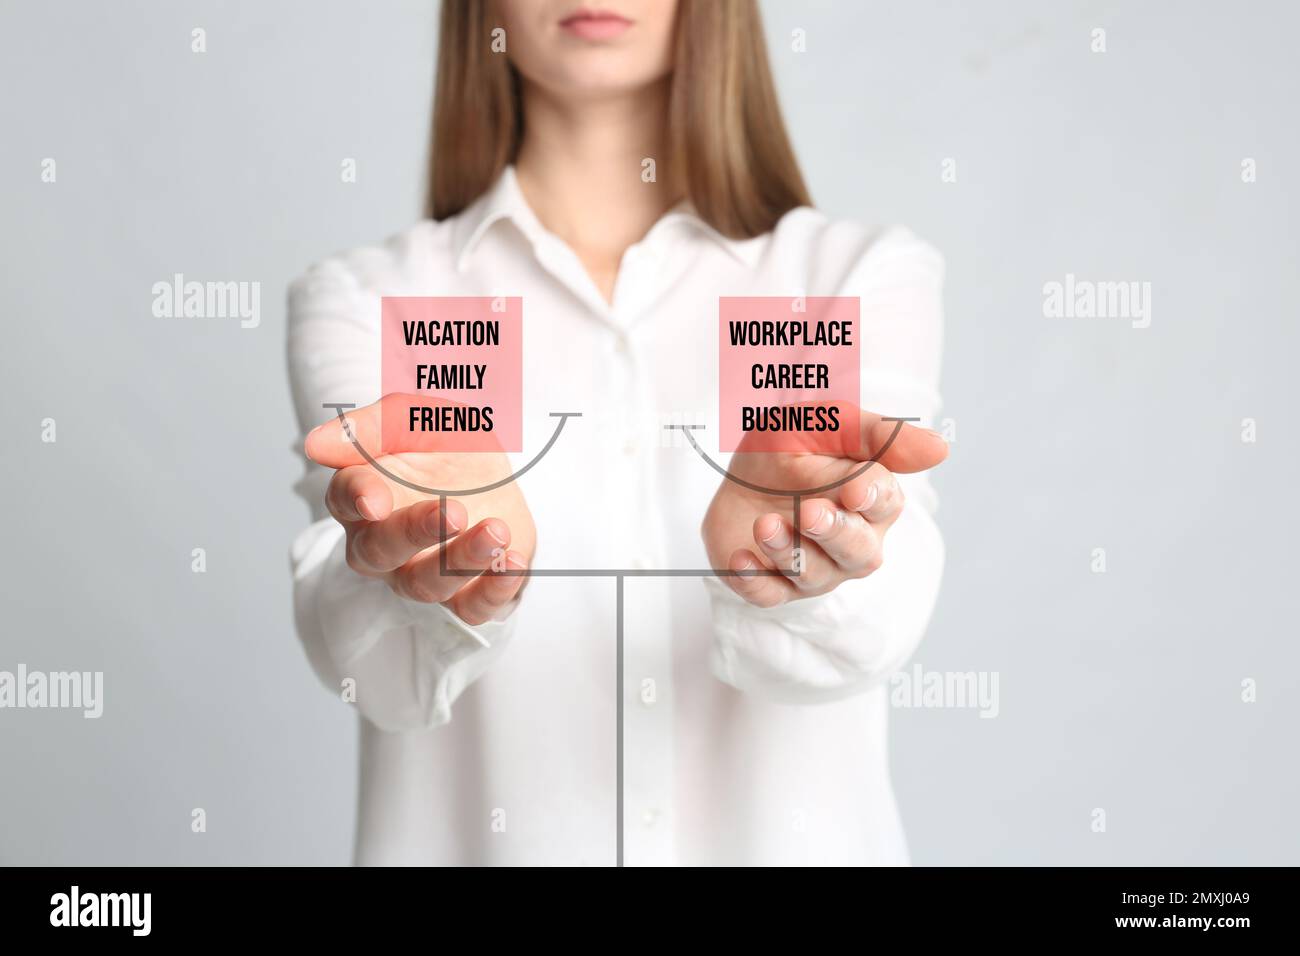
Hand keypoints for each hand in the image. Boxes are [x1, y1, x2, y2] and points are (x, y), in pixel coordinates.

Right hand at [304, 396, 533, 625]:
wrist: (498, 477)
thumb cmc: (443, 446)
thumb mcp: (414, 419)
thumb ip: (370, 429)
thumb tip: (315, 444)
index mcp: (363, 496)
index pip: (344, 499)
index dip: (357, 498)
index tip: (374, 498)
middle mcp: (382, 544)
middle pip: (379, 550)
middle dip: (414, 532)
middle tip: (454, 512)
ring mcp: (421, 574)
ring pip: (425, 584)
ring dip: (462, 560)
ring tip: (496, 531)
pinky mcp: (464, 596)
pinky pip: (472, 609)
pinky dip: (494, 590)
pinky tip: (512, 562)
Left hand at [701, 410, 947, 607]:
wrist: (737, 471)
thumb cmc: (794, 445)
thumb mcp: (828, 423)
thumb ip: (878, 435)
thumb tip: (940, 449)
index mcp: (872, 499)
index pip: (884, 502)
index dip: (871, 497)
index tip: (853, 489)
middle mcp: (852, 541)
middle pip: (858, 551)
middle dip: (835, 533)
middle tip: (810, 512)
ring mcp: (813, 568)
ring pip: (814, 575)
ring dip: (790, 552)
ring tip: (765, 524)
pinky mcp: (771, 583)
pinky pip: (768, 595)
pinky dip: (754, 582)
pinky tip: (739, 559)